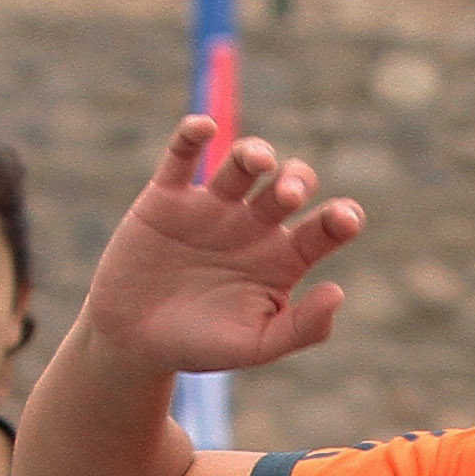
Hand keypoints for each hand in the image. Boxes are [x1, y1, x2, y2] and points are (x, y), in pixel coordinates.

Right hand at [81, 118, 365, 380]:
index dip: (341, 217)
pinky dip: (192, 135)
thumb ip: (301, 328)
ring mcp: (212, 207)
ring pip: (243, 163)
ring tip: (258, 162)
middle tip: (287, 197)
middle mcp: (253, 225)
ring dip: (254, 153)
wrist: (131, 342)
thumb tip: (338, 292)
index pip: (324, 229)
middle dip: (296, 181)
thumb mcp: (254, 346)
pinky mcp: (167, 197)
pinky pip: (182, 155)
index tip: (343, 219)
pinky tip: (204, 129)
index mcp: (283, 258)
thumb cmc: (199, 346)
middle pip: (289, 185)